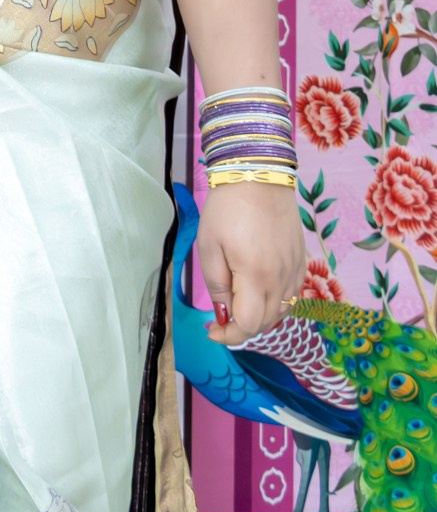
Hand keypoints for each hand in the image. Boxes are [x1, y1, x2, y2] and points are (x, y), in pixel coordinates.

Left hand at [198, 182, 306, 346]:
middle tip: (220, 318)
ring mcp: (296, 271)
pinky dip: (276, 304)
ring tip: (238, 305)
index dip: (229, 335)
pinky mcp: (302, 261)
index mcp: (257, 277)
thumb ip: (217, 284)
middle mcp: (282, 280)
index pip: (248, 325)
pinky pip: (292, 295)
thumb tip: (223, 312)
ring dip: (259, 318)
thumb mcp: (209, 246)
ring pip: (282, 312)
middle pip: (265, 322)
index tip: (212, 330)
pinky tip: (260, 292)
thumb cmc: (227, 209)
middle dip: (241, 328)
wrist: (259, 176)